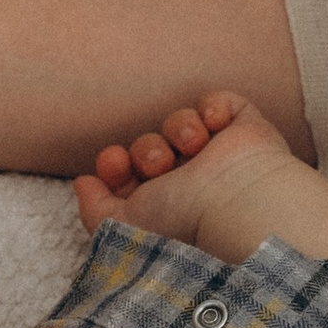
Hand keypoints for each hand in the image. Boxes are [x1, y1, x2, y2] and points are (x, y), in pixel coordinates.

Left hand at [74, 92, 304, 253]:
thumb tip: (83, 183)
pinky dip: (213, 107)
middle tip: (160, 165)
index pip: (128, 173)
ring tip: (193, 147)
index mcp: (163, 204)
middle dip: (147, 150)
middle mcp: (190, 181)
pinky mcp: (245, 130)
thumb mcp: (124, 225)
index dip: (114, 163)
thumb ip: (94, 210)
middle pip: (148, 146)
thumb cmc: (184, 219)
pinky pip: (219, 102)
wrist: (236, 201)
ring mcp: (219, 155)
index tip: (115, 162)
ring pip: (179, 122)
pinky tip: (216, 126)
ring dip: (178, 128)